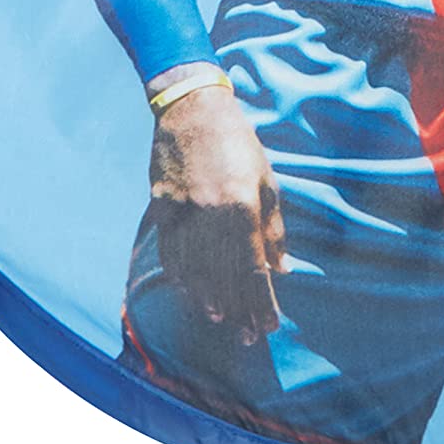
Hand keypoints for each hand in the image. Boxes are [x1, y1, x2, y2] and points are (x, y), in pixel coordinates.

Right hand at [147, 80, 285, 343]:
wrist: (192, 107)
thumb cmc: (237, 142)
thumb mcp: (266, 179)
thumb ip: (274, 228)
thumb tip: (282, 268)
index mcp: (242, 206)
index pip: (254, 268)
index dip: (263, 302)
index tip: (270, 325)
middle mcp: (211, 214)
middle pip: (225, 276)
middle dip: (239, 310)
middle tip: (248, 335)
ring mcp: (182, 212)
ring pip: (194, 270)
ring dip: (208, 299)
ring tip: (220, 319)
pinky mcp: (161, 207)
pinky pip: (170, 252)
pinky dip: (179, 276)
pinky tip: (189, 292)